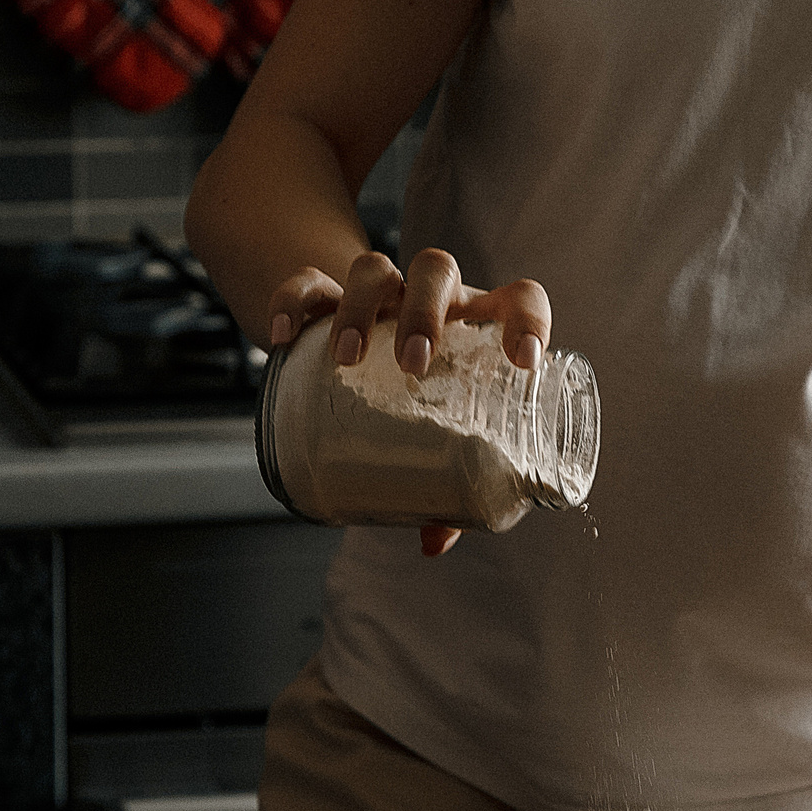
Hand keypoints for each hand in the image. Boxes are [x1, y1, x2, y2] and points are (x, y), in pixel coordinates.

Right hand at [266, 246, 551, 558]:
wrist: (357, 350)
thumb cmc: (420, 401)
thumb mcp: (439, 438)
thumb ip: (446, 486)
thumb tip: (433, 541)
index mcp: (478, 326)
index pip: (518, 298)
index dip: (528, 320)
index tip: (524, 361)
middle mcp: (432, 299)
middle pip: (435, 271)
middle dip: (425, 313)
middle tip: (413, 365)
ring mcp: (379, 294)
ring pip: (374, 269)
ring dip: (361, 307)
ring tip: (347, 358)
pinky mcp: (324, 297)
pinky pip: (306, 285)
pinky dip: (292, 305)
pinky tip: (283, 340)